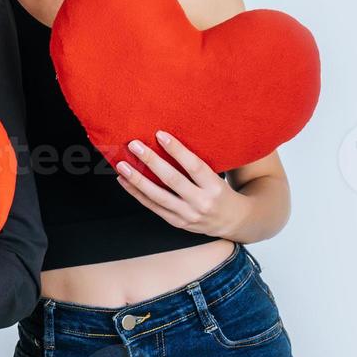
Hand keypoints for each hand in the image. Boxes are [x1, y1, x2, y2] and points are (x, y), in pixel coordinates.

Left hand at [115, 131, 248, 239]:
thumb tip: (169, 140)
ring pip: (158, 196)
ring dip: (137, 180)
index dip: (176, 150)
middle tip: (134, 146)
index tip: (160, 134)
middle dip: (151, 161)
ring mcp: (188, 215)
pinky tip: (125, 181)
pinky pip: (153, 207)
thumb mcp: (217, 175)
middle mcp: (202, 202)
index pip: (194, 166)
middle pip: (173, 180)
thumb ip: (197, 163)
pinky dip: (137, 194)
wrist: (233, 221)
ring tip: (122, 166)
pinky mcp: (177, 222)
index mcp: (215, 186)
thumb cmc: (221, 191)